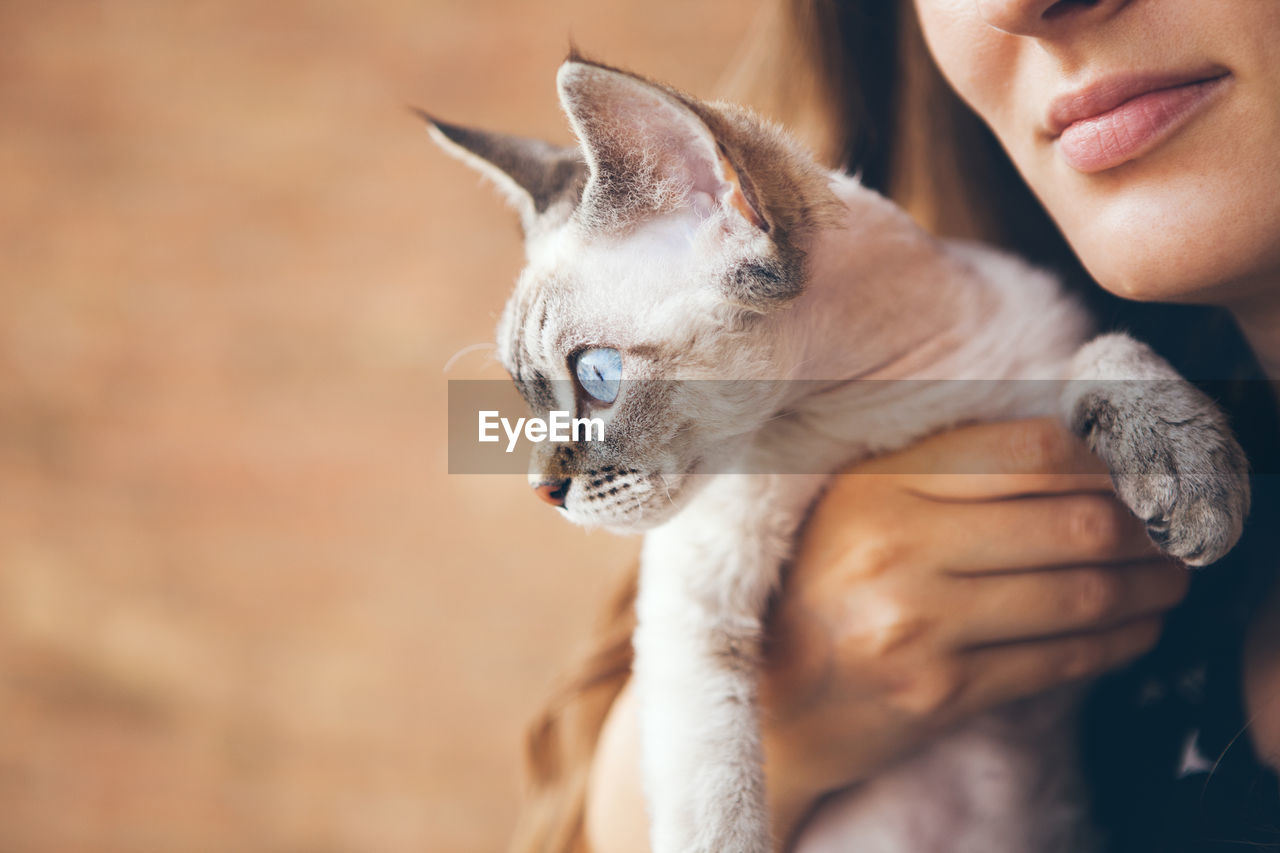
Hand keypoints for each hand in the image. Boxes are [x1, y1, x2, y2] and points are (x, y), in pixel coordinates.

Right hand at [760, 418, 1188, 844]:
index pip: (1028, 452)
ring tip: (1169, 575)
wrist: (765, 694)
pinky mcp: (940, 691)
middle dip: (1144, 524)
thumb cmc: (816, 586)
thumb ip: (943, 469)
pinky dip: (1119, 641)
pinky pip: (1060, 660)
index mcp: (877, 484)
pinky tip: (1137, 626)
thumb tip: (1072, 452)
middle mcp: (898, 547)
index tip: (1131, 469)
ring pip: (1080, 593)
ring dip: (1147, 585)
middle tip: (1169, 526)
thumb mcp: (857, 501)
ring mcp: (919, 625)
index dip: (1103, 459)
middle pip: (1072, 519)